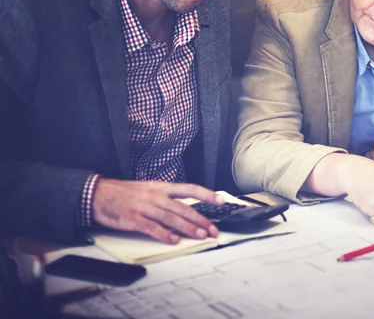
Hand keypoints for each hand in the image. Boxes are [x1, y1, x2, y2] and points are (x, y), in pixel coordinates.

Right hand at [92, 178, 225, 243]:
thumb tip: (184, 207)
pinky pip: (151, 227)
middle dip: (200, 219)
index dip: (206, 194)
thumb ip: (165, 197)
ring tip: (200, 236)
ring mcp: (144, 207)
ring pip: (171, 218)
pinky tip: (174, 240)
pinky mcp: (133, 218)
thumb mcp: (148, 188)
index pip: (189, 189)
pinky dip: (164, 234)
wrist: (99, 194)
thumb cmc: (124, 193)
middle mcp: (155, 195)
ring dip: (187, 228)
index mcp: (161, 186)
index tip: (221, 201)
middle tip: (213, 229)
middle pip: (183, 207)